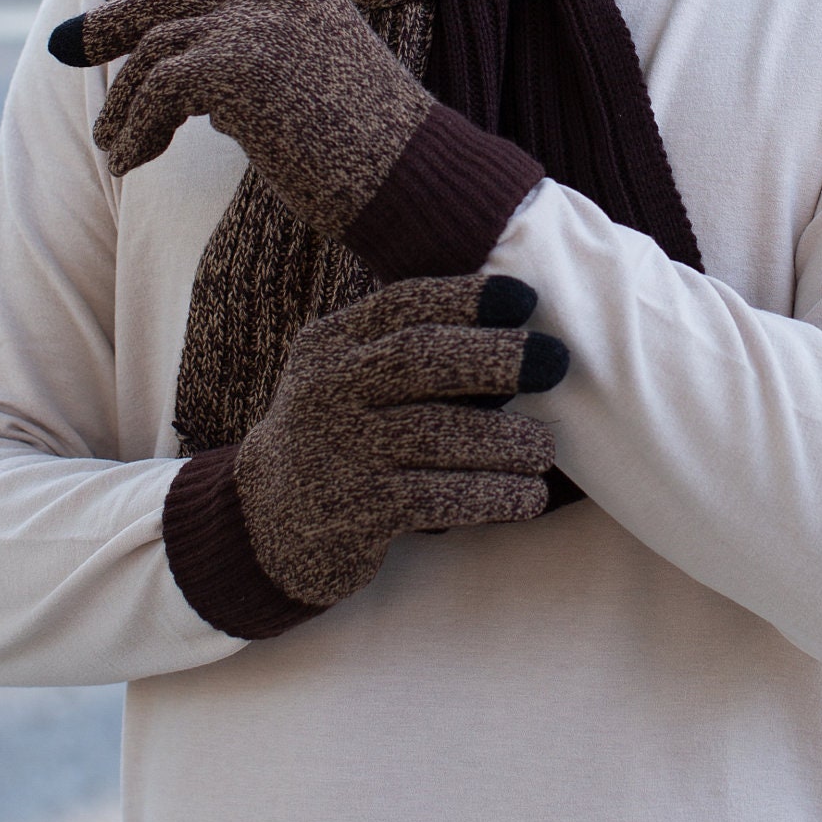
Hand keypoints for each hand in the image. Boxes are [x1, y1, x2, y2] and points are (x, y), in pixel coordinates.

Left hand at [50, 0, 429, 238]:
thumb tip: (208, 97)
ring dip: (124, 100)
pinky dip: (136, 130)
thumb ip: (265, 73)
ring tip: (109, 144)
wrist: (412, 179)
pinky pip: (158, 90)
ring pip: (155, 46)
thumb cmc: (374, 159)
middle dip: (110, 19)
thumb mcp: (317, 93)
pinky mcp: (237, 66)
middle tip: (62, 44)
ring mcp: (259, 25)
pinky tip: (129, 163)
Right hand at [235, 274, 567, 609]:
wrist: (265, 523)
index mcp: (329, 344)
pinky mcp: (353, 510)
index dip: (467, 298)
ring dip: (506, 440)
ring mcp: (338, 450)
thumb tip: (515, 338)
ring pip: (437, 434)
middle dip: (496, 356)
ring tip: (544, 448)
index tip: (525, 299)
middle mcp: (326, 389)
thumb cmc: (339, 437)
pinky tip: (526, 497)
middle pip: (419, 358)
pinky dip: (492, 495)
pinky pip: (437, 497)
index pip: (403, 306)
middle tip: (555, 361)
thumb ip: (403, 353)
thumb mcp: (347, 379)